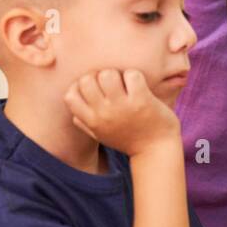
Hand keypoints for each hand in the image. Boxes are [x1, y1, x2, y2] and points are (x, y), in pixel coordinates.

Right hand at [64, 68, 178, 156]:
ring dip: (117, 74)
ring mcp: (122, 107)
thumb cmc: (129, 140)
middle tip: (113, 84)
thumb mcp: (102, 136)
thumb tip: (73, 114)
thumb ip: (85, 124)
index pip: (70, 95)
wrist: (157, 152)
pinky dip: (135, 76)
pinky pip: (131, 75)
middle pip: (87, 79)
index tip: (95, 88)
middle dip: (99, 76)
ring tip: (126, 84)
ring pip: (107, 74)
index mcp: (93, 121)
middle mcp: (104, 114)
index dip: (81, 86)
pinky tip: (140, 85)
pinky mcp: (141, 101)